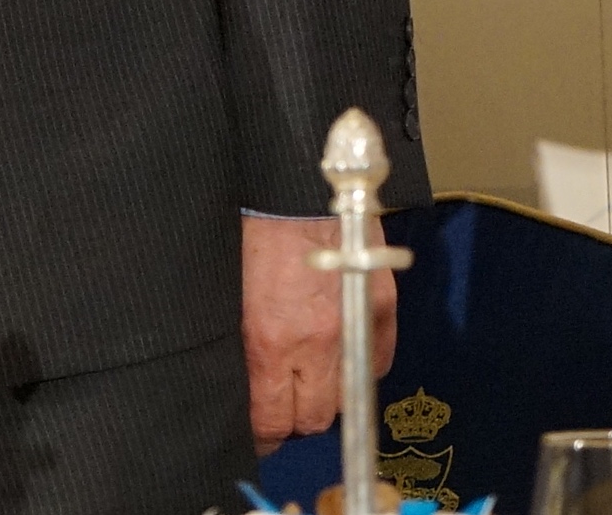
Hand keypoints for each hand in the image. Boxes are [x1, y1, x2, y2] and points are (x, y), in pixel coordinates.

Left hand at [243, 214, 395, 451]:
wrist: (293, 178)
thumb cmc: (250, 224)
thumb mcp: (227, 286)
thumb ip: (241, 337)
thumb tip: (242, 374)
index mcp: (269, 336)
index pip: (271, 416)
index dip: (262, 432)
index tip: (256, 433)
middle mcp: (317, 340)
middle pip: (313, 417)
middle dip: (293, 418)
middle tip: (279, 406)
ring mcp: (357, 326)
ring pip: (348, 397)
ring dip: (328, 396)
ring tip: (308, 381)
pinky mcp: (384, 307)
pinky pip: (379, 365)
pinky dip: (362, 370)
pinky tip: (342, 359)